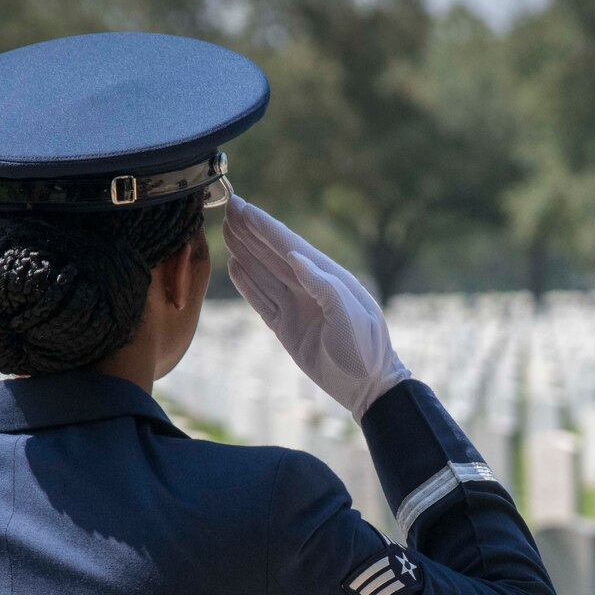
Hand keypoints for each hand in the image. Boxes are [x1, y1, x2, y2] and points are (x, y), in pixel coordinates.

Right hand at [223, 194, 410, 419]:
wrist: (367, 387)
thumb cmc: (365, 351)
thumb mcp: (351, 317)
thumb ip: (324, 286)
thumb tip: (295, 256)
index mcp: (329, 278)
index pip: (291, 246)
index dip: (265, 226)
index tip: (243, 207)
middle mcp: (310, 287)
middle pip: (273, 254)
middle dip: (251, 232)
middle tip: (228, 208)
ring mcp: (297, 306)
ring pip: (264, 273)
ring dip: (245, 252)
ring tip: (227, 231)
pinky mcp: (287, 327)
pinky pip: (262, 300)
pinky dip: (248, 283)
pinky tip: (235, 266)